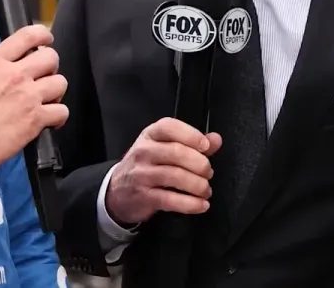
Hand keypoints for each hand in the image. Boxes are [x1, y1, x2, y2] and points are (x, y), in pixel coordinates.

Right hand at [0, 24, 67, 167]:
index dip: (43, 34)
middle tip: (44, 75)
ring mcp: (29, 96)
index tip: (47, 39)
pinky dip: (58, 116)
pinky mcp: (37, 118)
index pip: (27, 35)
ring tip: (46, 98)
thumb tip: (14, 62)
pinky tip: (50, 119)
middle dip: (50, 65)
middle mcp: (16, 74)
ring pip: (60, 82)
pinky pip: (62, 111)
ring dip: (55, 90)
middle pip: (50, 57)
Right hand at [104, 117, 221, 224]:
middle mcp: (144, 152)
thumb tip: (216, 139)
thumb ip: (191, 143)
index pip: (169, 127)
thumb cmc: (146, 166)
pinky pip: (170, 199)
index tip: (206, 147)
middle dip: (199, 164)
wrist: (117, 191)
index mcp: (150, 135)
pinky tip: (201, 205)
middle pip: (176, 152)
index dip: (191, 135)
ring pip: (175, 176)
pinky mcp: (144, 196)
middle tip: (208, 172)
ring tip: (206, 190)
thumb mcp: (164, 148)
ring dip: (198, 185)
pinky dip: (190, 204)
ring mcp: (142, 174)